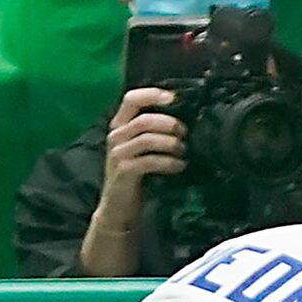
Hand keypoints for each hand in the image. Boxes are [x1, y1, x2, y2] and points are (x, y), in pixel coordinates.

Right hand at [78, 87, 186, 276]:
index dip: (153, 94)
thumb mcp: (142, 148)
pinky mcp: (124, 171)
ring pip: (147, 138)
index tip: (174, 98)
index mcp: (120, 125)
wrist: (119, 206)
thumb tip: (185, 120)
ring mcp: (118, 154)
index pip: (131, 99)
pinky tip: (180, 166)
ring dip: (171, 143)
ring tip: (184, 152)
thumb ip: (155, 132)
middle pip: (144, 119)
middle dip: (169, 124)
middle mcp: (116, 136)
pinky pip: (149, 161)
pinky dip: (169, 162)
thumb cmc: (136, 175)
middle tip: (185, 133)